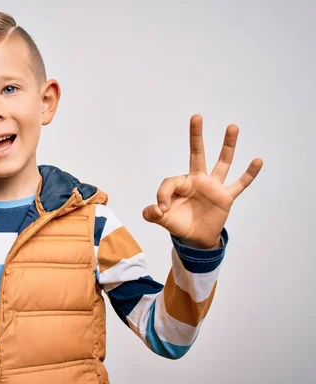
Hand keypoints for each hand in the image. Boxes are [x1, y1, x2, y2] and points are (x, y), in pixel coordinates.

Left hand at [142, 114, 262, 248]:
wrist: (195, 239)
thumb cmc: (179, 224)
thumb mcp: (162, 220)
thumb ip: (153, 214)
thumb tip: (154, 209)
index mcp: (182, 184)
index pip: (171, 182)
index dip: (162, 195)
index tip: (161, 209)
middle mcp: (198, 180)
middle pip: (197, 154)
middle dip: (196, 136)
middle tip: (196, 117)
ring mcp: (214, 187)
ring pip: (222, 162)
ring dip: (227, 145)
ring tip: (232, 127)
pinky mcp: (226, 197)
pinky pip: (239, 184)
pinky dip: (249, 174)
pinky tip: (257, 161)